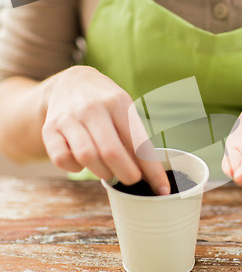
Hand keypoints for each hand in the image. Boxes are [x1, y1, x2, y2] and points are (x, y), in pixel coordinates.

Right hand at [41, 66, 169, 194]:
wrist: (72, 82)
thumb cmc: (107, 103)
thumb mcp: (126, 110)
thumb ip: (136, 138)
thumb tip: (151, 175)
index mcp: (118, 103)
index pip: (139, 143)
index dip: (152, 170)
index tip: (162, 189)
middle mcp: (93, 109)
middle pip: (111, 152)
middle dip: (127, 174)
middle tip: (133, 180)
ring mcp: (69, 118)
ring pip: (87, 157)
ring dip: (103, 172)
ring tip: (110, 172)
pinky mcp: (49, 129)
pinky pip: (61, 158)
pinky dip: (75, 168)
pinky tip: (84, 164)